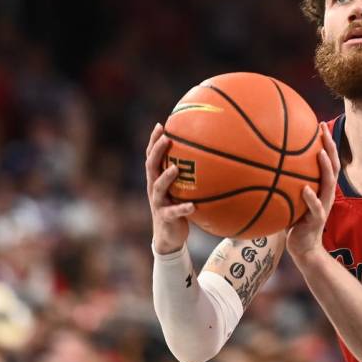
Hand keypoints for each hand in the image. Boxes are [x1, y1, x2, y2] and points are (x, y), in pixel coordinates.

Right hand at [146, 123, 195, 253]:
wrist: (168, 236)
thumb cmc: (177, 207)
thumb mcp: (181, 189)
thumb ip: (188, 175)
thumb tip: (210, 157)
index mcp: (156, 179)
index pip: (151, 156)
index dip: (154, 141)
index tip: (161, 124)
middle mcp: (154, 188)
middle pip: (151, 166)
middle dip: (157, 151)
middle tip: (167, 138)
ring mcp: (158, 203)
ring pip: (158, 187)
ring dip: (166, 177)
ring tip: (175, 168)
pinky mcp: (166, 217)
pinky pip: (174, 212)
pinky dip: (183, 208)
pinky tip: (192, 206)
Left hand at [286, 122, 340, 259]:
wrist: (303, 249)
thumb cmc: (294, 222)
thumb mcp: (289, 199)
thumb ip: (283, 183)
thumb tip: (262, 165)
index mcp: (321, 187)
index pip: (327, 160)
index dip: (326, 142)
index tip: (319, 123)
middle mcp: (326, 193)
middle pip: (333, 165)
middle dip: (330, 146)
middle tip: (323, 129)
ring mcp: (324, 206)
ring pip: (329, 184)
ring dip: (326, 167)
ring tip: (320, 153)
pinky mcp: (317, 221)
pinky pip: (316, 208)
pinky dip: (311, 198)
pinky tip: (305, 189)